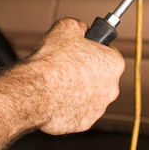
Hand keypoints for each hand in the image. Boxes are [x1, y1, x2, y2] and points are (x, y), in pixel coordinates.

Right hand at [21, 18, 124, 134]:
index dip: (93, 49)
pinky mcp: (83, 122)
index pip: (109, 52)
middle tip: (67, 64)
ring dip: (78, 88)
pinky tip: (55, 95)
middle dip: (87, 70)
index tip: (82, 49)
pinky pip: (78, 110)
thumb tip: (80, 29)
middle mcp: (111, 88)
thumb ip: (80, 26)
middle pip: (101, 75)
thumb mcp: (67, 27)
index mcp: (114, 63)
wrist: (35, 90)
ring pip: (90, 95)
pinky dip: (69, 104)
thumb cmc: (52, 61)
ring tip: (58, 81)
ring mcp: (98, 108)